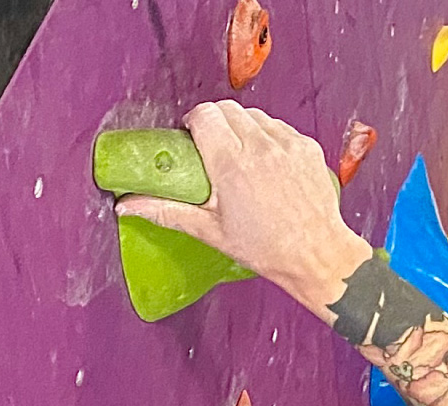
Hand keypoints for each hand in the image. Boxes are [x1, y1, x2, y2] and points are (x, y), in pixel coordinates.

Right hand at [114, 101, 372, 305]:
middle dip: (215, 122)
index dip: (193, 122)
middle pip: (226, 109)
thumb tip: (128, 205)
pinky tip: (266, 162)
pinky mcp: (307, 147)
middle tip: (212, 147)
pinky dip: (269, 136)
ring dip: (242, 127)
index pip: (204, 115)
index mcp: (231, 164)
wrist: (319, 256)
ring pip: (254, 114)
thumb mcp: (211, 231)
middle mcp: (259, 147)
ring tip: (240, 156)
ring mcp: (287, 144)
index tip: (191, 137)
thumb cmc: (268, 249)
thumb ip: (167, 211)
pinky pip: (280, 127)